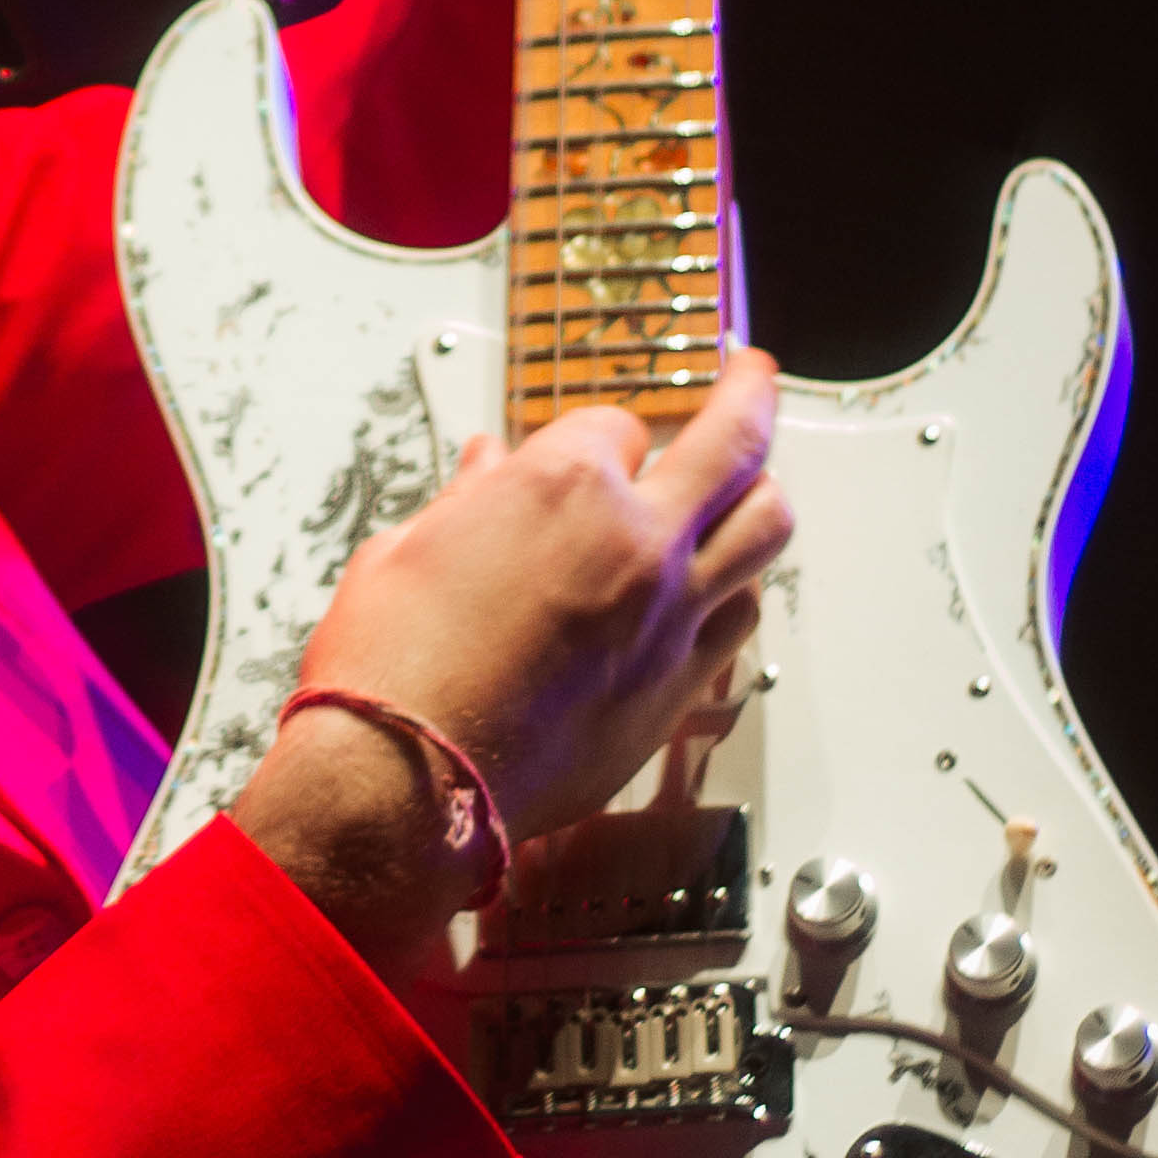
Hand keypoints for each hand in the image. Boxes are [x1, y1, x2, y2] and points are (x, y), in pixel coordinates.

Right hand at [230, 353, 789, 970]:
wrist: (407, 783)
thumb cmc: (392, 672)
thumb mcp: (404, 553)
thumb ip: (465, 505)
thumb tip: (485, 473)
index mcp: (563, 486)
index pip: (615, 424)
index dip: (597, 436)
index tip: (587, 448)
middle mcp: (636, 540)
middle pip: (735, 441)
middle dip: (748, 394)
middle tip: (752, 375)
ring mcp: (670, 615)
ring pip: (765, 528)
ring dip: (759, 496)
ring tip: (753, 485)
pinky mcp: (678, 685)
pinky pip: (740, 617)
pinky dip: (736, 589)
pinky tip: (722, 585)